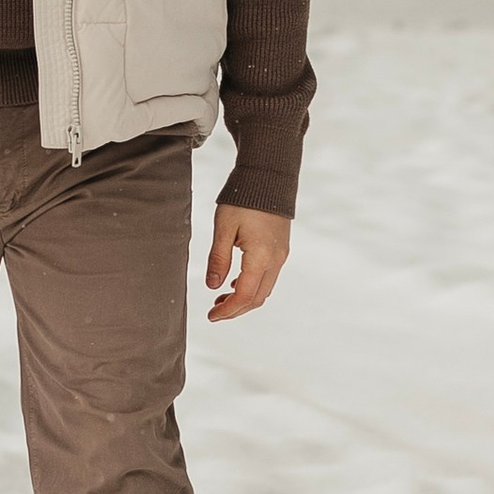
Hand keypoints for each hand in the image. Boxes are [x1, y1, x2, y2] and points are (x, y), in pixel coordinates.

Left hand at [206, 201, 288, 322]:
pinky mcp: (281, 249)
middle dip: (236, 309)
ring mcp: (281, 255)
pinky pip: (268, 277)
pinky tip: (236, 283)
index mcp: (260, 257)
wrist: (269, 178)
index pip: (245, 296)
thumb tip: (212, 286)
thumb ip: (218, 259)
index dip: (228, 310)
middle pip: (257, 298)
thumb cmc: (243, 199)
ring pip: (264, 289)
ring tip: (222, 299)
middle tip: (215, 312)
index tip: (211, 316)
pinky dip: (253, 286)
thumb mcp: (223, 228)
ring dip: (244, 299)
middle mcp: (275, 260)